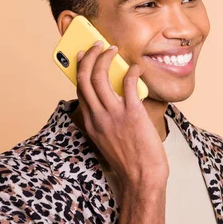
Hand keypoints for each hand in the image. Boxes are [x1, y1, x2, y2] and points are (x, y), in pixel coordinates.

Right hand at [74, 41, 168, 188]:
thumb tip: (116, 98)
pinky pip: (128, 85)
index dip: (80, 70)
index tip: (83, 57)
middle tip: (96, 45)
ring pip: (99, 78)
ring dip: (105, 58)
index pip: (80, 90)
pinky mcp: (132, 114)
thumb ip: (107, 119)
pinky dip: (131, 72)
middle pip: (84, 79)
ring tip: (112, 49)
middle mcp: (98, 117)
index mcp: (91, 123)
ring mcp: (113, 115)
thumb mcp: (108, 139)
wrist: (142, 178)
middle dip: (88, 57)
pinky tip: (136, 68)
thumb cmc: (130, 161)